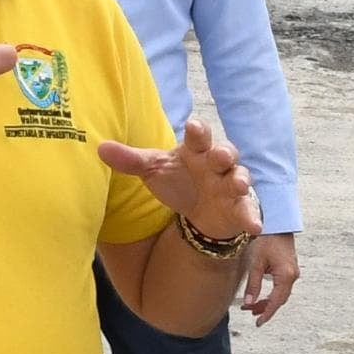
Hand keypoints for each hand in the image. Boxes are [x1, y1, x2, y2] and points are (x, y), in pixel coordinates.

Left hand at [97, 114, 259, 245]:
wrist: (199, 211)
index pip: (199, 136)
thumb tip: (99, 148)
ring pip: (240, 178)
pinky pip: (249, 211)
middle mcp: (217, 165)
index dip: (198, 131)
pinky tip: (254, 227)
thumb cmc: (178, 181)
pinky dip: (253, 217)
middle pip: (224, 153)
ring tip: (240, 184)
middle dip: (224, 152)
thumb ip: (129, 160)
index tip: (193, 126)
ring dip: (241, 180)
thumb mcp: (153, 170)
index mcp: (196, 151)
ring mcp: (231, 185)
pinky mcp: (240, 208)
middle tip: (220, 153)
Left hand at [239, 233, 302, 323]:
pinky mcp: (290, 269)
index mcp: (285, 276)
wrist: (278, 223)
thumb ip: (253, 285)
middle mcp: (292, 276)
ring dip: (268, 301)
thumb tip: (248, 303)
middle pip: (280, 300)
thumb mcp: (256, 263)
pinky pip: (282, 287)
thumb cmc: (266, 240)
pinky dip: (272, 293)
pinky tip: (261, 294)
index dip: (267, 313)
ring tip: (252, 306)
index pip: (276, 301)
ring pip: (281, 294)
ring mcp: (293, 272)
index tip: (258, 323)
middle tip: (250, 313)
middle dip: (265, 308)